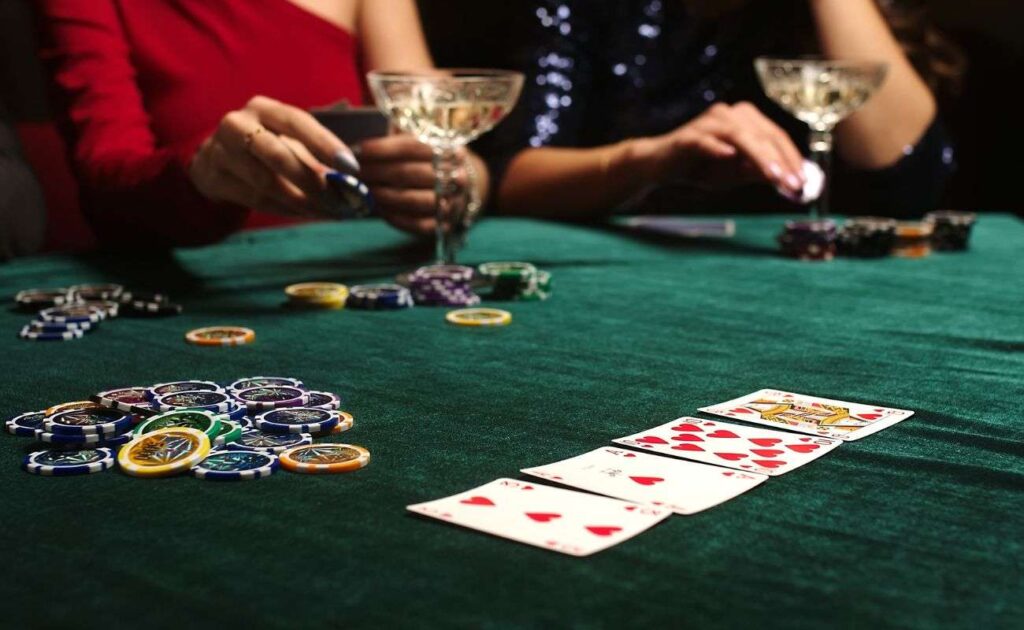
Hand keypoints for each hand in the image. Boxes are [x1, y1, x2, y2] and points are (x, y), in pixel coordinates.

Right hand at [189, 95, 360, 216]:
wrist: (213, 163)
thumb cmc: (263, 148)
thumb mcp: (285, 140)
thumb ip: (314, 156)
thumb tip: (348, 180)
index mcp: (263, 108)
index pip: (296, 121)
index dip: (324, 143)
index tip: (350, 166)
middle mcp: (238, 124)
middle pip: (277, 154)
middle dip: (311, 180)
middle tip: (339, 199)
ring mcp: (221, 152)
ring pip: (267, 182)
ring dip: (302, 201)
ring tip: (328, 211)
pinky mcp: (215, 179)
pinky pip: (256, 199)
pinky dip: (286, 209)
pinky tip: (307, 213)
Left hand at [358, 135, 472, 235]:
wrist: (460, 189)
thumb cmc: (429, 161)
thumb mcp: (420, 140)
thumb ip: (395, 132)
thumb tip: (364, 121)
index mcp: (447, 149)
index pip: (411, 146)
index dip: (381, 149)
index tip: (357, 151)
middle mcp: (455, 175)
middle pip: (409, 173)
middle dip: (376, 172)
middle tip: (354, 172)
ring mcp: (452, 202)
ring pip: (412, 200)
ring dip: (382, 195)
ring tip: (363, 190)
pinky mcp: (445, 225)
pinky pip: (417, 224)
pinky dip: (395, 217)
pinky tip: (378, 208)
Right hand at [633, 101, 805, 193]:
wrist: (660, 165)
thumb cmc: (700, 167)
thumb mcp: (736, 173)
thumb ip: (759, 173)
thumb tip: (789, 179)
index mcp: (744, 118)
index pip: (775, 135)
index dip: (792, 158)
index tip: (803, 182)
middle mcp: (729, 113)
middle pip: (762, 134)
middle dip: (781, 161)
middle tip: (793, 184)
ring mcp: (708, 123)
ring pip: (740, 137)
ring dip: (760, 158)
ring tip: (774, 177)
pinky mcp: (688, 136)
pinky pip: (706, 141)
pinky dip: (717, 149)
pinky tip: (729, 157)